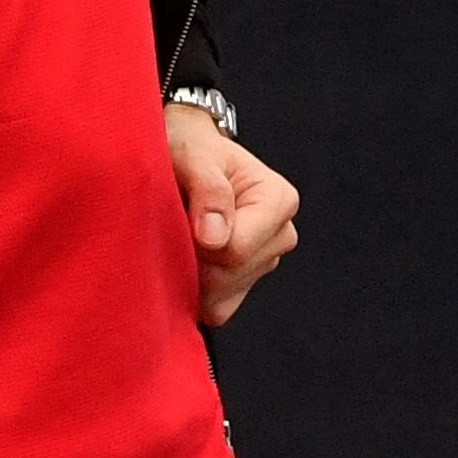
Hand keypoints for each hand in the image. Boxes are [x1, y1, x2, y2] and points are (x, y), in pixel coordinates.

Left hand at [165, 103, 298, 326]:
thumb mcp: (194, 155)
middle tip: (176, 224)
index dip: (198, 243)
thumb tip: (215, 238)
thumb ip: (209, 189)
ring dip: (192, 275)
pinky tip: (185, 259)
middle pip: (230, 278)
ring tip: (182, 236)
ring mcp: (264, 262)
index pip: (237, 251)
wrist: (185, 157)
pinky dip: (194, 292)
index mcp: (279, 201)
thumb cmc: (191, 149)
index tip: (181, 216)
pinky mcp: (244, 283)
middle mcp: (280, 234)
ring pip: (223, 297)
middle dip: (193, 260)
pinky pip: (218, 309)